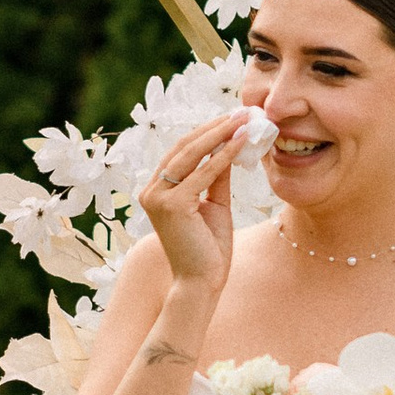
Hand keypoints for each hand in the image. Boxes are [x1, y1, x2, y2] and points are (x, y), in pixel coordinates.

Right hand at [137, 113, 245, 304]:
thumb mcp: (214, 205)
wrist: (201, 283)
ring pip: (192, 154)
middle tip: (240, 112)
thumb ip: (216, 177)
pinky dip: (225, 154)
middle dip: (214, 127)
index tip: (231, 118)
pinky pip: (204, 172)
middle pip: (184, 148)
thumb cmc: (207, 249)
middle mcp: (151, 191)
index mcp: (156, 191)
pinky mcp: (172, 205)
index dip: (206, 132)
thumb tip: (229, 147)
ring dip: (220, 133)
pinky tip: (242, 141)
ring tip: (244, 120)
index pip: (181, 152)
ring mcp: (158, 197)